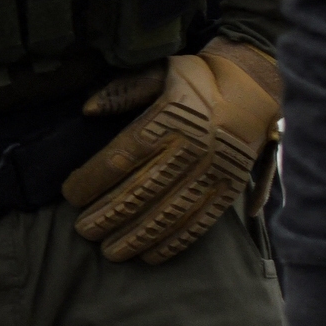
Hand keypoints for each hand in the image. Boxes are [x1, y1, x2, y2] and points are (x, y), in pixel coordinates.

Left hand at [61, 38, 281, 264]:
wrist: (255, 86)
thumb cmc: (198, 78)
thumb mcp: (161, 70)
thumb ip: (124, 90)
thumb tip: (87, 110)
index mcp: (171, 117)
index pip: (122, 155)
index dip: (93, 179)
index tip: (70, 195)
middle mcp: (193, 147)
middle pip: (142, 190)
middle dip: (108, 215)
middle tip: (82, 231)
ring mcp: (214, 171)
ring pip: (169, 213)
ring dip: (137, 237)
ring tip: (111, 252)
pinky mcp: (230, 187)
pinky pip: (201, 222)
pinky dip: (175, 242)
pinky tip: (151, 255)